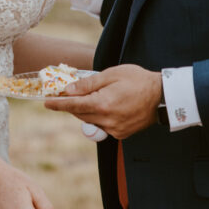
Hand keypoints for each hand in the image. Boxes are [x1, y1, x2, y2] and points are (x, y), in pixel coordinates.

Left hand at [44, 65, 161, 139]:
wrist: (162, 96)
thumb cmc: (137, 80)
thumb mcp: (111, 74)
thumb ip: (88, 84)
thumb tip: (68, 90)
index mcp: (103, 104)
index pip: (73, 105)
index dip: (58, 104)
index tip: (46, 102)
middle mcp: (107, 120)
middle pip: (80, 114)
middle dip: (72, 105)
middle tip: (65, 95)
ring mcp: (114, 129)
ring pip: (90, 121)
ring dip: (85, 111)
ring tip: (91, 97)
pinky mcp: (121, 134)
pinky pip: (102, 126)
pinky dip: (99, 117)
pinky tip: (107, 106)